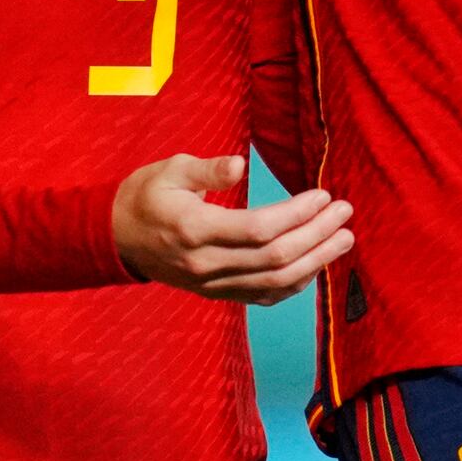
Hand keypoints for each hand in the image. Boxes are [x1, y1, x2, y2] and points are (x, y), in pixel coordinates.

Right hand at [109, 154, 354, 303]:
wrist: (116, 238)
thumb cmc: (146, 196)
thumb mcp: (170, 170)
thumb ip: (207, 171)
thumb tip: (239, 164)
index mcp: (193, 229)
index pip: (258, 229)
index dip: (297, 215)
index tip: (323, 196)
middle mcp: (205, 263)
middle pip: (274, 259)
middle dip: (317, 236)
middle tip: (345, 214)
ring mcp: (211, 284)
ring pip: (274, 283)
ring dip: (316, 262)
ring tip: (344, 240)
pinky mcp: (216, 293)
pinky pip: (263, 296)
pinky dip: (295, 284)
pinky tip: (317, 264)